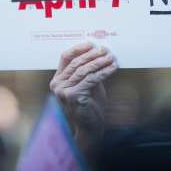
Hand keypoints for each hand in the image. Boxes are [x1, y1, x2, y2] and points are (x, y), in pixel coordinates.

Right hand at [50, 41, 117, 156]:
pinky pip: (91, 79)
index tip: (91, 43)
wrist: (91, 127)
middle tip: (105, 49)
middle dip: (92, 55)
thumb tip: (99, 51)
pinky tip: (113, 68)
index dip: (78, 49)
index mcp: (58, 79)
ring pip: (84, 70)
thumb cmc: (90, 104)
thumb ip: (88, 70)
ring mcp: (63, 91)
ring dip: (99, 62)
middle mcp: (57, 84)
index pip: (66, 58)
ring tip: (111, 57)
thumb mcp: (87, 84)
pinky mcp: (73, 96)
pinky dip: (104, 72)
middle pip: (76, 63)